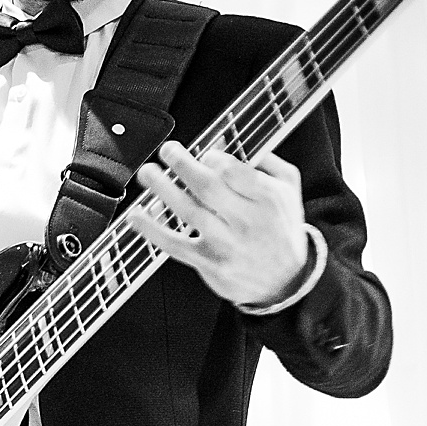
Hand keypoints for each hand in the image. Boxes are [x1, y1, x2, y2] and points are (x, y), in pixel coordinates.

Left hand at [131, 142, 310, 307]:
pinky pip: (174, 244)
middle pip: (208, 189)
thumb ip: (265, 163)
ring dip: (163, 190)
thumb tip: (229, 143)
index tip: (203, 152)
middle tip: (167, 151)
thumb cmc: (282, 231)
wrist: (285, 282)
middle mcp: (246, 222)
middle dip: (183, 165)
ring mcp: (225, 245)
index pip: (235, 173)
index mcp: (267, 199)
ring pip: (189, 212)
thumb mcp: (289, 191)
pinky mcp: (208, 263)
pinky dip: (152, 230)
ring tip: (148, 173)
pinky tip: (137, 216)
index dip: (214, 159)